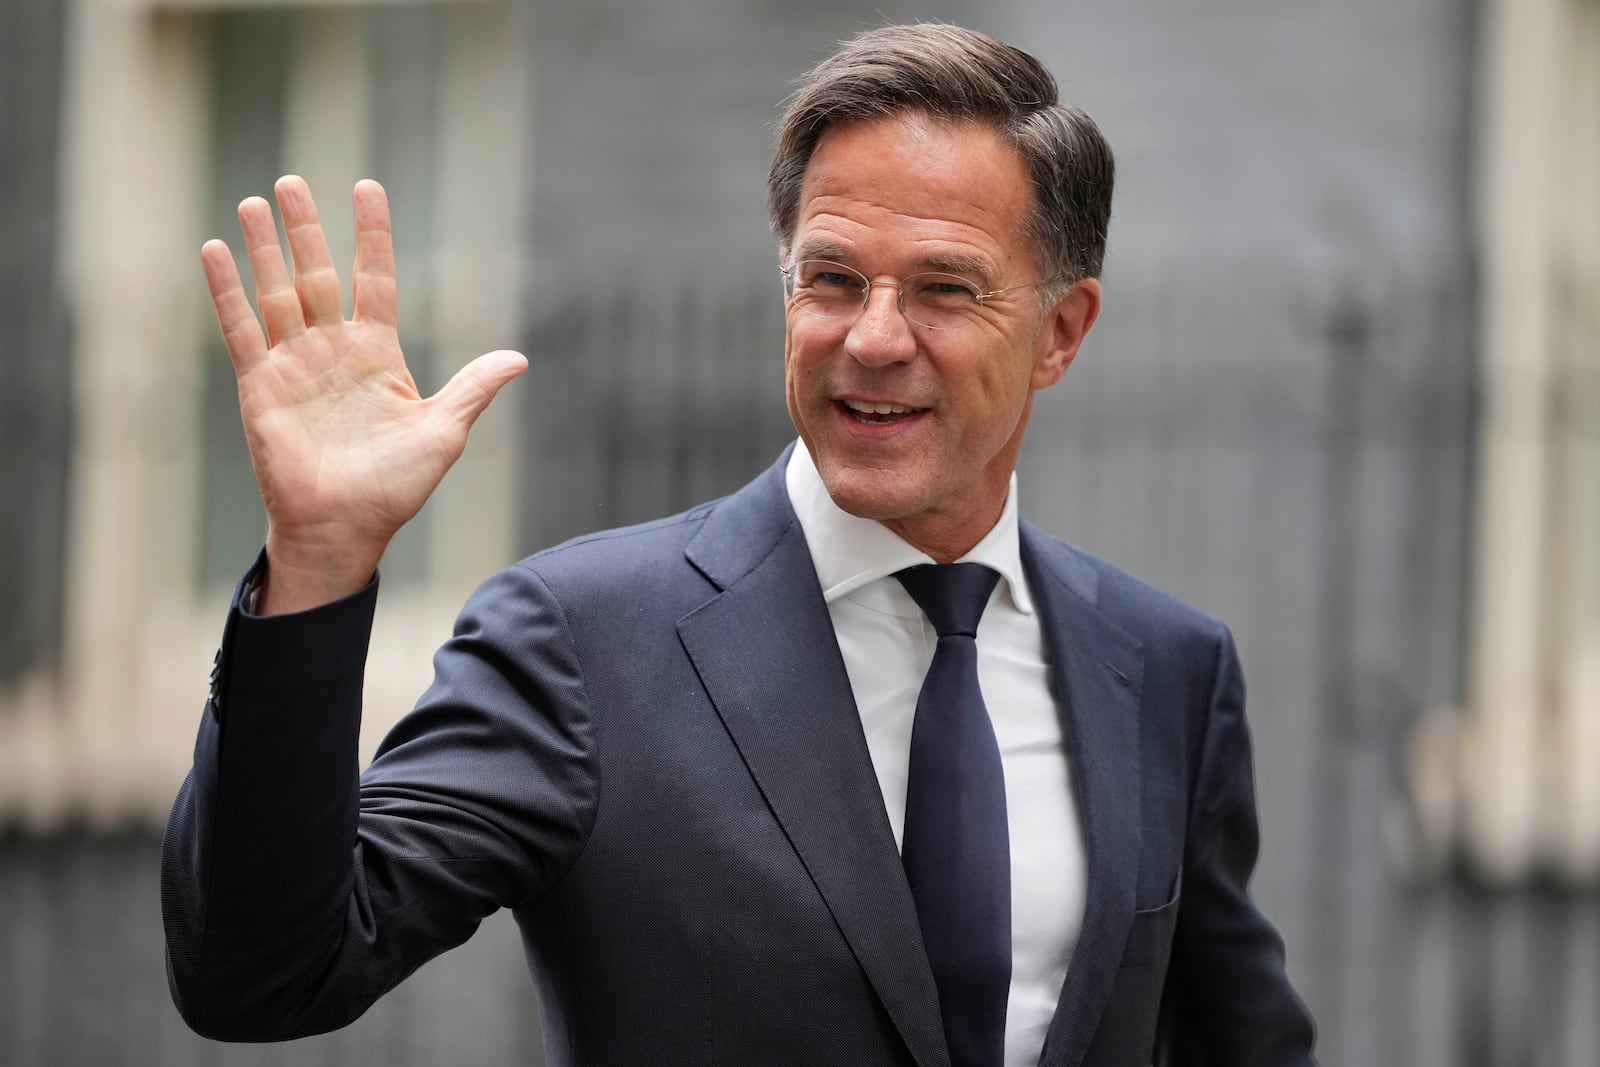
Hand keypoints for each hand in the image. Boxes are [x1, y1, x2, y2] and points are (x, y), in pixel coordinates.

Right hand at [202, 176, 526, 613]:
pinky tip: (217, 250)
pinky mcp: (261, 385)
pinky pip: (242, 329)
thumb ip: (474, 389)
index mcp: (379, 354)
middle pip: (318, 274)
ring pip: (278, 292)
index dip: (372, 235)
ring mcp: (295, 365)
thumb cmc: (395, 487)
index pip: (375, 278)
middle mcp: (334, 350)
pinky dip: (228, 290)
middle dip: (307, 228)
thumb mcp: (444, 432)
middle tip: (291, 181)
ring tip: (256, 201)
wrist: (346, 528)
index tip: (368, 187)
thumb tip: (519, 358)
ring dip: (265, 248)